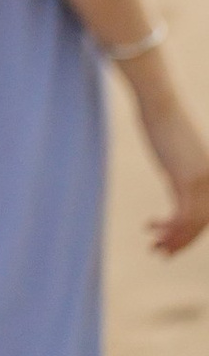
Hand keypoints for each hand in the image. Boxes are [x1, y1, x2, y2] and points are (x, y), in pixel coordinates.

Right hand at [134, 71, 208, 256]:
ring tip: (154, 247)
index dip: (191, 234)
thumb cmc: (164, 120)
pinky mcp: (187, 180)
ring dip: (173, 239)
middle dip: (182, 242)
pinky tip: (150, 227)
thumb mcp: (178, 151)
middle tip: (160, 253)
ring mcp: (202, 182)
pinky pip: (182, 216)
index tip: (172, 245)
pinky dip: (168, 228)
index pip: (206, 215)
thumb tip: (176, 175)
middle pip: (202, 224)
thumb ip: (182, 168)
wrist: (160, 102)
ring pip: (193, 225)